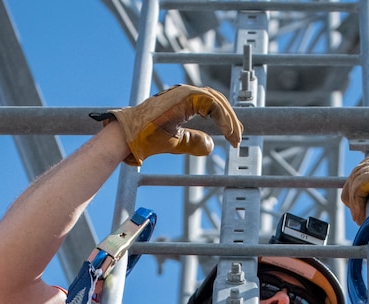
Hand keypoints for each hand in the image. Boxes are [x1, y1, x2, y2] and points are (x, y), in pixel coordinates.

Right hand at [91, 85, 242, 166]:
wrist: (130, 136)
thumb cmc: (148, 138)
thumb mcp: (177, 142)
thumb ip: (194, 141)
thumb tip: (211, 145)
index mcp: (184, 102)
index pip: (212, 106)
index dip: (225, 120)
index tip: (233, 137)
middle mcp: (185, 93)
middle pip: (217, 101)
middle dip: (231, 120)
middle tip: (238, 138)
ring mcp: (184, 92)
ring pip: (216, 100)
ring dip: (228, 119)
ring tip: (235, 137)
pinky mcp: (184, 96)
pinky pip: (211, 103)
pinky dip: (222, 117)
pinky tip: (227, 131)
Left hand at [341, 157, 368, 241]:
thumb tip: (350, 198)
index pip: (365, 168)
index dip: (354, 185)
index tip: (353, 205)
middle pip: (359, 169)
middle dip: (350, 190)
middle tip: (354, 212)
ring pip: (358, 175)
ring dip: (354, 198)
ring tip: (358, 216)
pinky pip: (361, 182)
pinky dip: (357, 199)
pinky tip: (360, 213)